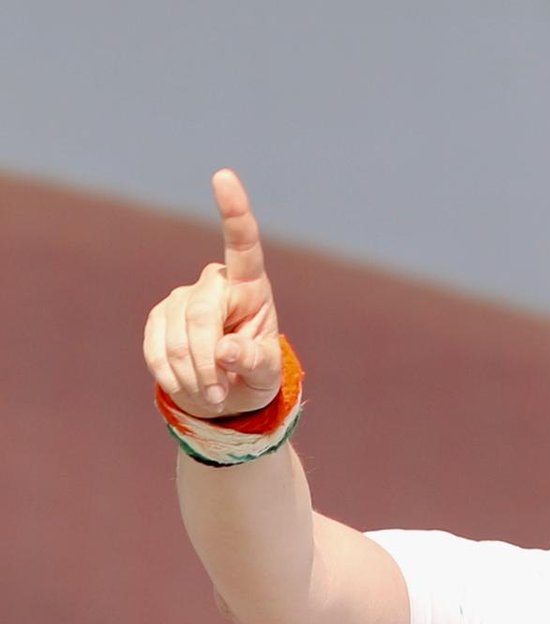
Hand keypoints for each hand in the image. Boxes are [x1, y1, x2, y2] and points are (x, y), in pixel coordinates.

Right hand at [143, 169, 281, 418]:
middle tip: (220, 394)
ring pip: (177, 337)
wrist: (226, 391)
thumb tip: (225, 351)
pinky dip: (170, 375)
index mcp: (251, 286)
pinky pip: (156, 350)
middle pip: (201, 315)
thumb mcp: (267, 373)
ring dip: (192, 375)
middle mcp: (216, 283)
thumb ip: (254, 361)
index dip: (233, 211)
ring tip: (211, 392)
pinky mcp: (160, 317)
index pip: (243, 244)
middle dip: (207, 362)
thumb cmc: (255, 374)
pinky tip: (188, 385)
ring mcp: (183, 298)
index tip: (223, 175)